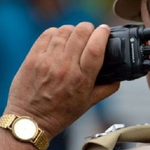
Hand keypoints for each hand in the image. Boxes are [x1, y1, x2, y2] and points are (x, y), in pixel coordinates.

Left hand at [4, 22, 119, 138]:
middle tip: (91, 32)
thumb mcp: (88, 103)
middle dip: (89, 28)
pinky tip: (60, 39)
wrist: (29, 120)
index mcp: (82, 79)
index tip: (105, 30)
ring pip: (65, 30)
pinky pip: (48, 34)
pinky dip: (57, 33)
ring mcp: (47, 61)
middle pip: (81, 33)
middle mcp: (65, 67)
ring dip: (73, 30)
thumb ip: (107, 89)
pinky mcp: (33, 57)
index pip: (96, 47)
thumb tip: (119, 77)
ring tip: (75, 37)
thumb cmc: (60, 113)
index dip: (103, 33)